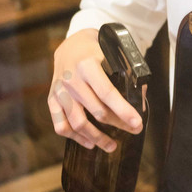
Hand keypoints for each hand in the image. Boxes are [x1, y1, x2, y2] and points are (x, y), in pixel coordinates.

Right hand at [48, 27, 145, 151]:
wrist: (71, 45)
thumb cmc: (97, 51)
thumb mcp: (113, 55)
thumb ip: (127, 77)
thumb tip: (139, 103)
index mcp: (87, 65)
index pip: (107, 93)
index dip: (123, 110)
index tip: (137, 123)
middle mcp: (71, 79)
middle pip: (95, 111)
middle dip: (118, 124)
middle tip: (133, 131)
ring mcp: (59, 91)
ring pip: (77, 123)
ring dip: (96, 137)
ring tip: (111, 146)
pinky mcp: (52, 99)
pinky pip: (60, 125)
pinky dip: (75, 137)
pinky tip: (89, 143)